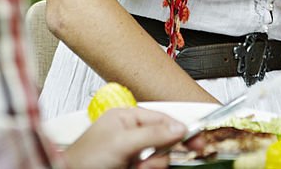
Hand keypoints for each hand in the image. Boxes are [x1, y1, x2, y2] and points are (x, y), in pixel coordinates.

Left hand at [64, 107, 186, 168]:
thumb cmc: (83, 160)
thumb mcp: (122, 142)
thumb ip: (152, 133)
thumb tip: (179, 127)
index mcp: (126, 117)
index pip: (162, 118)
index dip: (180, 127)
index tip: (197, 137)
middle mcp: (129, 134)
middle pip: (164, 140)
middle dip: (160, 153)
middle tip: (154, 160)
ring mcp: (131, 154)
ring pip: (160, 158)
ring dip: (153, 165)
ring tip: (136, 167)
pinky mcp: (132, 168)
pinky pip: (153, 168)